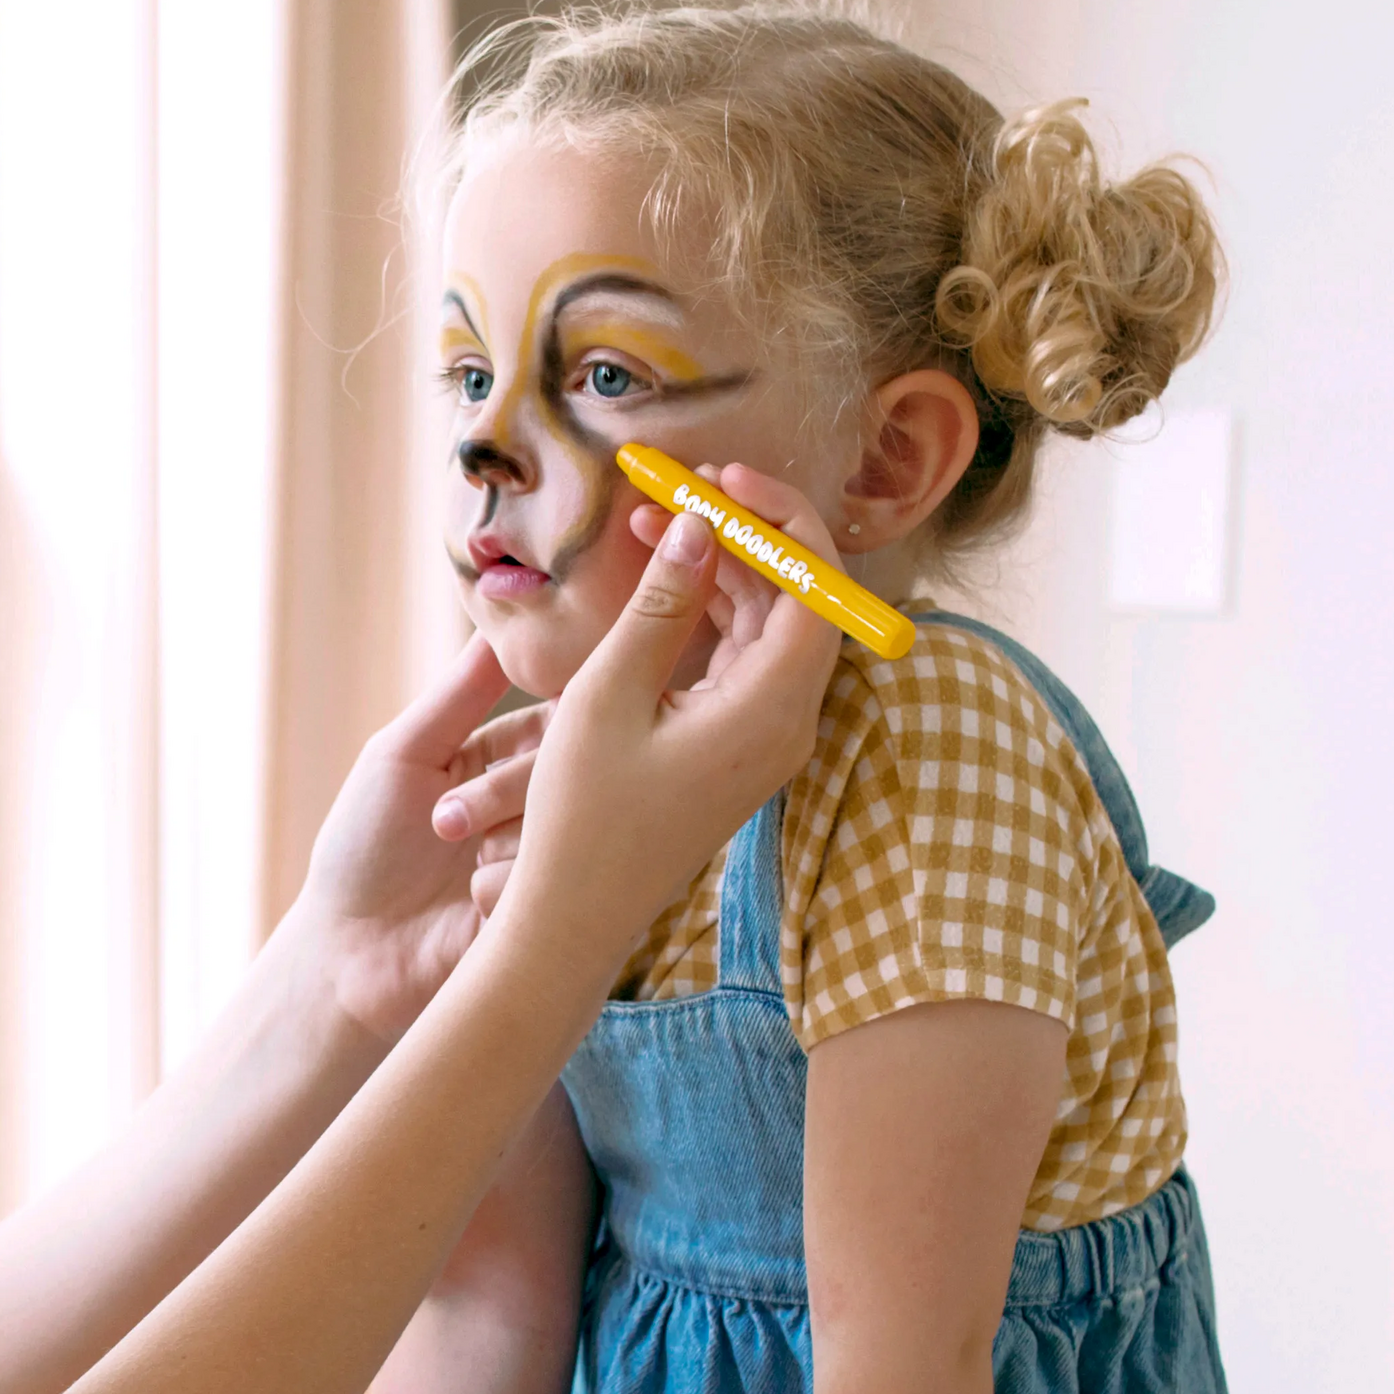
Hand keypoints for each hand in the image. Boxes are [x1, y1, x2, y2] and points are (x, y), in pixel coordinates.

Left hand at [296, 637, 549, 1043]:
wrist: (347, 952)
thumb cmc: (362, 847)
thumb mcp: (402, 753)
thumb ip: (459, 693)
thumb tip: (504, 623)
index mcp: (505, 761)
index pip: (562, 720)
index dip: (559, 719)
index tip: (555, 719)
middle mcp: (536, 808)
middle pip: (573, 771)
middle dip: (513, 791)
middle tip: (446, 825)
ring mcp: (547, 862)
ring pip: (572, 826)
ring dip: (507, 841)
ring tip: (453, 865)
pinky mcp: (551, 914)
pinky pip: (562, 882)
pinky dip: (505, 887)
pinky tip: (468, 906)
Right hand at [475, 497, 843, 974]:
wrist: (576, 915)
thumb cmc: (585, 817)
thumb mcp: (611, 696)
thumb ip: (662, 604)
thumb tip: (700, 524)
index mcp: (771, 712)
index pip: (817, 588)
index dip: (779, 519)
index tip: (721, 478)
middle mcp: (787, 725)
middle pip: (799, 600)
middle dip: (746, 534)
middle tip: (682, 486)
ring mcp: (767, 738)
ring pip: (769, 626)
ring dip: (722, 569)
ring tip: (656, 520)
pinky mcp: (740, 747)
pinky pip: (744, 660)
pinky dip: (712, 613)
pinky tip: (664, 576)